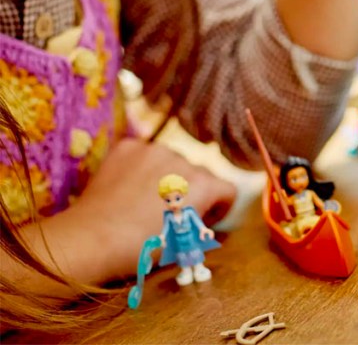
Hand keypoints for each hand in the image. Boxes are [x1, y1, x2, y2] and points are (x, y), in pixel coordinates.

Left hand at [66, 138, 235, 282]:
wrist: (90, 240)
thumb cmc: (141, 250)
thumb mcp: (184, 242)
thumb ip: (202, 222)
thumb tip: (205, 217)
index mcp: (203, 184)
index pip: (227, 189)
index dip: (218, 207)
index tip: (202, 220)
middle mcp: (184, 160)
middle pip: (200, 174)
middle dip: (191, 191)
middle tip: (170, 213)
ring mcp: (154, 149)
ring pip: (172, 161)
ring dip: (167, 176)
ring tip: (145, 200)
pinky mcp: (128, 146)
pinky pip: (145, 153)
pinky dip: (141, 167)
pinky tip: (127, 187)